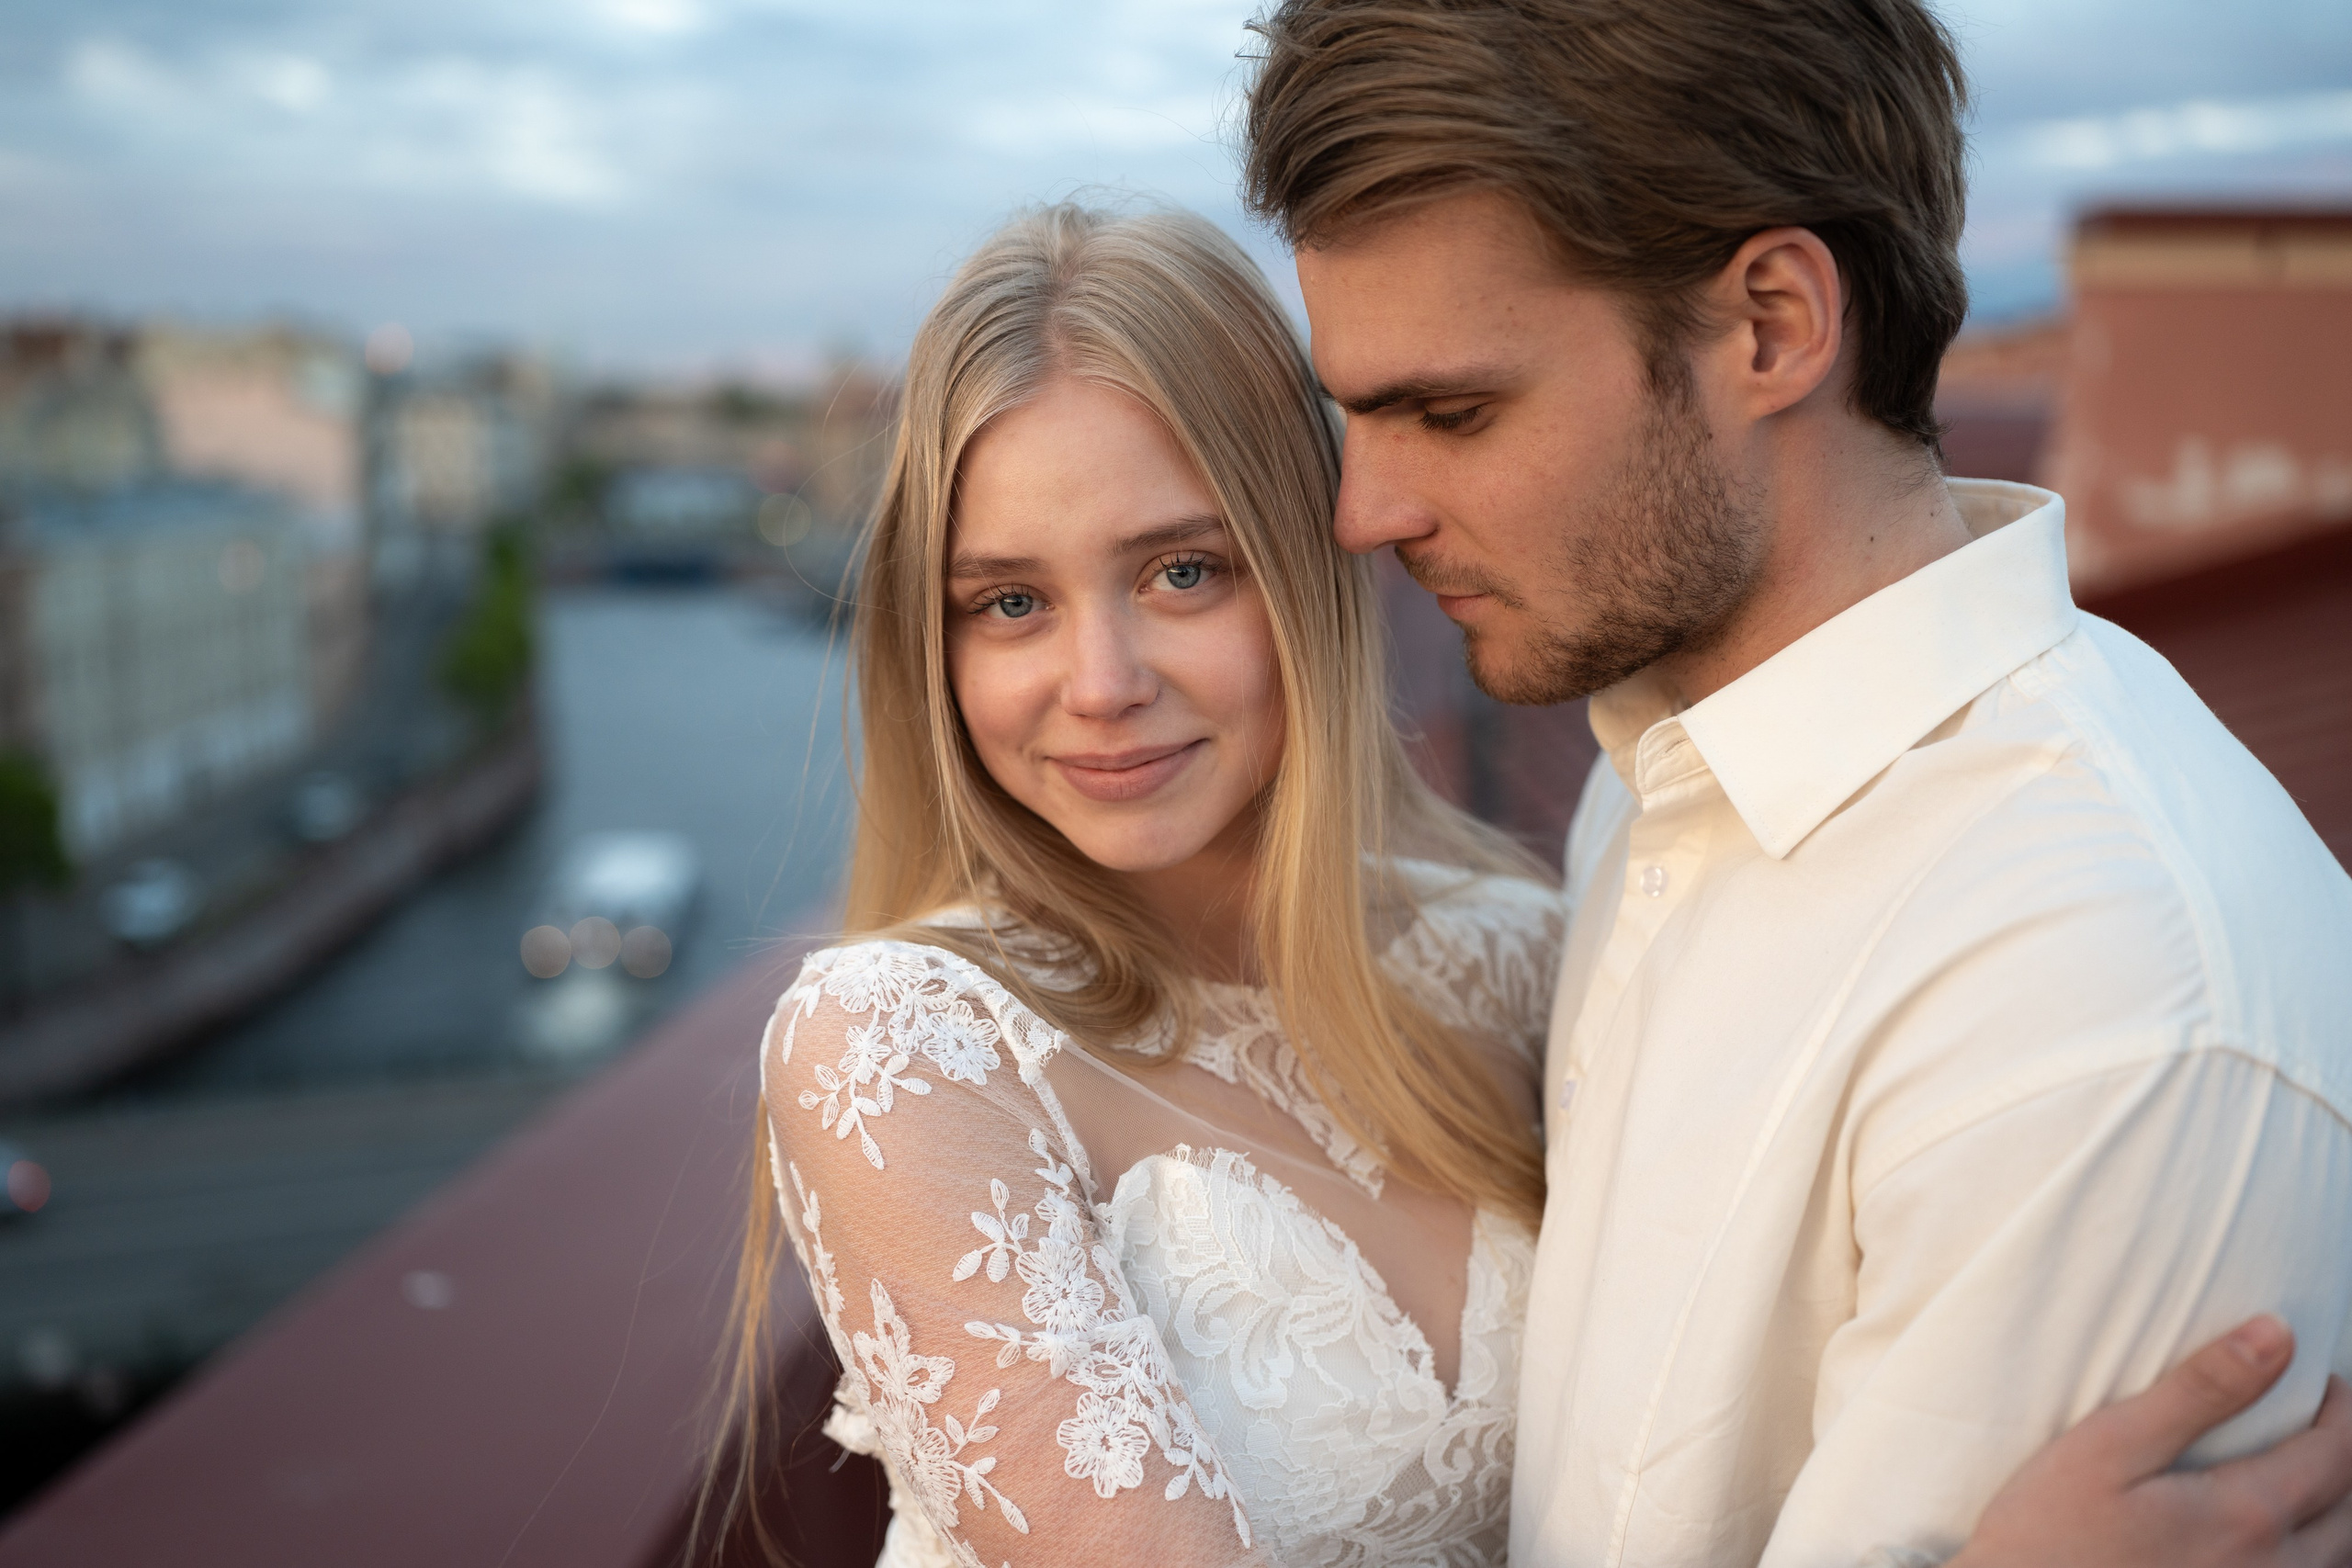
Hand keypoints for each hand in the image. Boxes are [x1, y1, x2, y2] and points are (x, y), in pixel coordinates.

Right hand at [1953, 1317, 2351, 1567]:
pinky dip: (2318, 1552)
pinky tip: (2276, 1535)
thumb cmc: (2048, 1533)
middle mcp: (2275, 1566)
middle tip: (2315, 1412)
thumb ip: (2199, 1391)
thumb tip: (2275, 1335)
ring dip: (2338, 1504)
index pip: (2337, 1450)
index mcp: (2248, 1513)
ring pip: (2340, 1553)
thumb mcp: (2110, 1445)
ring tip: (2302, 1467)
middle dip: (2344, 1450)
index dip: (2339, 1404)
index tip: (2316, 1374)